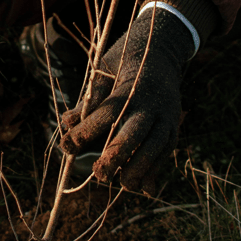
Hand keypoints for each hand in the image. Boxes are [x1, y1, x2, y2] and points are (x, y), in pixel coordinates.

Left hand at [59, 8, 194, 190]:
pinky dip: (156, 169)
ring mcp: (167, 115)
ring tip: (125, 185)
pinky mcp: (174, 126)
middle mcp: (151, 103)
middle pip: (135, 132)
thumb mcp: (103, 71)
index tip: (66, 145)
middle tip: (100, 175)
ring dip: (140, 168)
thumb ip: (88, 99)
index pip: (107, 113)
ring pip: (156, 145)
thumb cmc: (123, 63)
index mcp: (130, 87)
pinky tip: (146, 188)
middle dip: (117, 155)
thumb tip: (66, 123)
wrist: (161, 52)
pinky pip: (166, 151)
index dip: (86, 130)